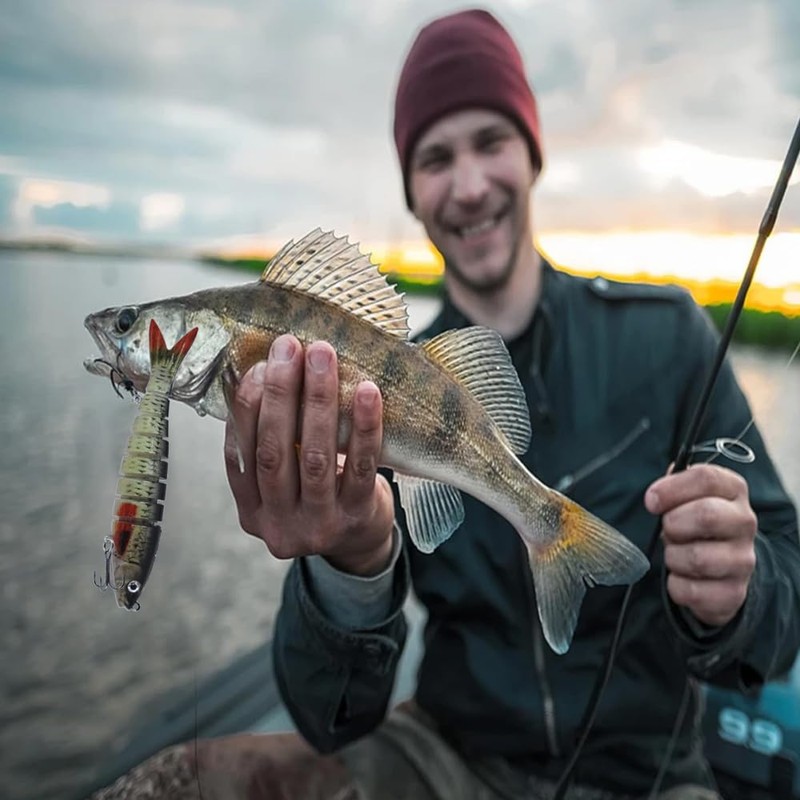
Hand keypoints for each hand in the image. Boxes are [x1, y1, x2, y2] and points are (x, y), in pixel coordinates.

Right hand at [224, 334, 394, 575]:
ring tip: (323, 356)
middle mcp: (278, 525)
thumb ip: (272, 442)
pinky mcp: (357, 517)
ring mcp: (318, 526)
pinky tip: (367, 391)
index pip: (238, 454)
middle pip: (273, 452)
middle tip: (289, 346)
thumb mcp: (285, 481)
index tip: (259, 364)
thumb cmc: (319, 494)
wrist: (361, 540)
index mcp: (251, 511)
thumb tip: (266, 368)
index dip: (246, 407)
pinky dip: (364, 426)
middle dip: (280, 393)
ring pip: (316, 457)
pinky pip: (361, 466)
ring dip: (318, 400)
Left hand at [645, 464, 756, 626]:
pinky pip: (692, 591)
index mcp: (732, 489)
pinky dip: (675, 585)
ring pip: (698, 558)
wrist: (720, 565)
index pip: (707, 478)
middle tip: (666, 530)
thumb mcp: (686, 495)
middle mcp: (745, 522)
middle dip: (673, 524)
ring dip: (673, 556)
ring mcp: (743, 560)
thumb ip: (673, 485)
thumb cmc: (693, 521)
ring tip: (674, 553)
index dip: (671, 489)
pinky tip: (680, 577)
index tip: (652, 502)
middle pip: (707, 516)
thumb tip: (657, 493)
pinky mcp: (734, 593)